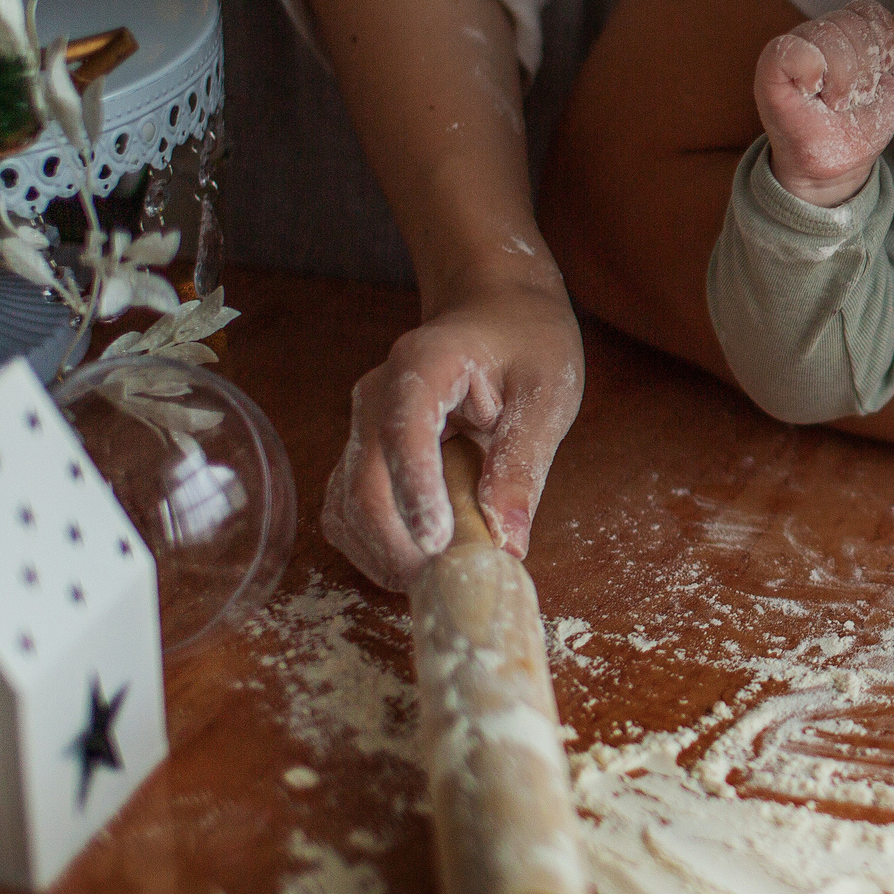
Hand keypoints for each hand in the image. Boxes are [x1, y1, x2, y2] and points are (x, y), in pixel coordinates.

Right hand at [320, 272, 584, 590]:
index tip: (437, 542)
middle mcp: (376, 397)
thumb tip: (509, 542)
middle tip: (447, 584)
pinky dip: (376, 546)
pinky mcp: (364, 456)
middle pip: (363, 481)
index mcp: (423, 365)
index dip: (414, 489)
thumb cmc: (526, 342)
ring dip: (384, 553)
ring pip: (346, 505)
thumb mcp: (547, 393)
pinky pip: (351, 511)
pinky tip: (417, 563)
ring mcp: (362, 428)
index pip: (403, 429)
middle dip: (397, 544)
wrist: (493, 309)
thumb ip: (524, 464)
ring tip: (436, 580)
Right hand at [754, 0, 893, 206]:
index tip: (881, 73)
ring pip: (826, 34)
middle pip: (850, 20)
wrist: (838, 166)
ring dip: (845, 76)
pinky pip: (791, 50)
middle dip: (867, 65)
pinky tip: (814, 91)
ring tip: (839, 102)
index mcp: (843, 33)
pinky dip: (812, 70)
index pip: (867, 10)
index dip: (883, 38)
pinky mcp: (770, 72)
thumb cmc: (859, 125)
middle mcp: (815, 35)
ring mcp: (791, 52)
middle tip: (857, 96)